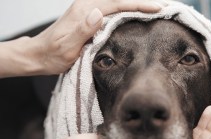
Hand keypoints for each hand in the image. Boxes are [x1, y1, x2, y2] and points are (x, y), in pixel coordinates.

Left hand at [34, 0, 166, 74]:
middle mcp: (88, 5)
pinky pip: (114, 8)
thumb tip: (99, 12)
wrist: (39, 54)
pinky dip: (128, 9)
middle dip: (144, 2)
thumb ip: (82, 29)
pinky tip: (136, 14)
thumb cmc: (52, 54)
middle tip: (164, 7)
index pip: (118, 3)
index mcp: (85, 11)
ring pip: (119, 2)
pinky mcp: (89, 15)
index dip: (139, 5)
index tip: (158, 8)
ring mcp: (89, 9)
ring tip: (156, 9)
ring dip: (138, 5)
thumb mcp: (66, 46)